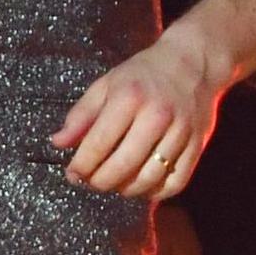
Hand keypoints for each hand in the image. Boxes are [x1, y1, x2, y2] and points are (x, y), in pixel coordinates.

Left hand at [51, 35, 215, 198]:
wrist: (194, 62)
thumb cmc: (143, 74)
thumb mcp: (107, 84)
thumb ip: (81, 115)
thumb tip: (57, 143)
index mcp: (129, 97)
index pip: (98, 144)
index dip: (81, 166)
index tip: (73, 173)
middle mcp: (157, 115)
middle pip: (123, 167)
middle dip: (100, 182)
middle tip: (92, 181)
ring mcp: (181, 131)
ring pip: (149, 179)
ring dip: (126, 190)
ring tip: (115, 183)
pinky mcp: (198, 144)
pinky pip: (175, 182)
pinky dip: (156, 192)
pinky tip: (143, 184)